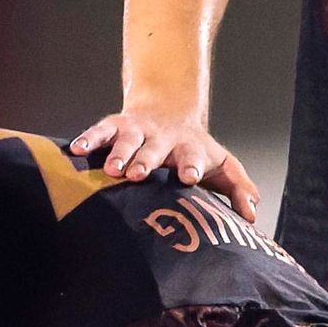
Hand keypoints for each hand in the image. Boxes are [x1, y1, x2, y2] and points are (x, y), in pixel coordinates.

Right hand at [72, 108, 262, 223]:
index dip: (190, 167)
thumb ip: (239, 189)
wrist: (169, 110)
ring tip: (110, 169)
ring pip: (127, 140)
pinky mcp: (116, 126)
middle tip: (138, 175)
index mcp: (189, 149)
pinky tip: (75, 149)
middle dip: (146, 160)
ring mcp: (138, 131)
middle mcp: (162, 139)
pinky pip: (101, 131)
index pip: (192, 157)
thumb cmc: (195, 150)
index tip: (188, 178)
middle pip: (154, 149)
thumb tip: (251, 216)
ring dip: (118, 153)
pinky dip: (88, 139)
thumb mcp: (221, 165)